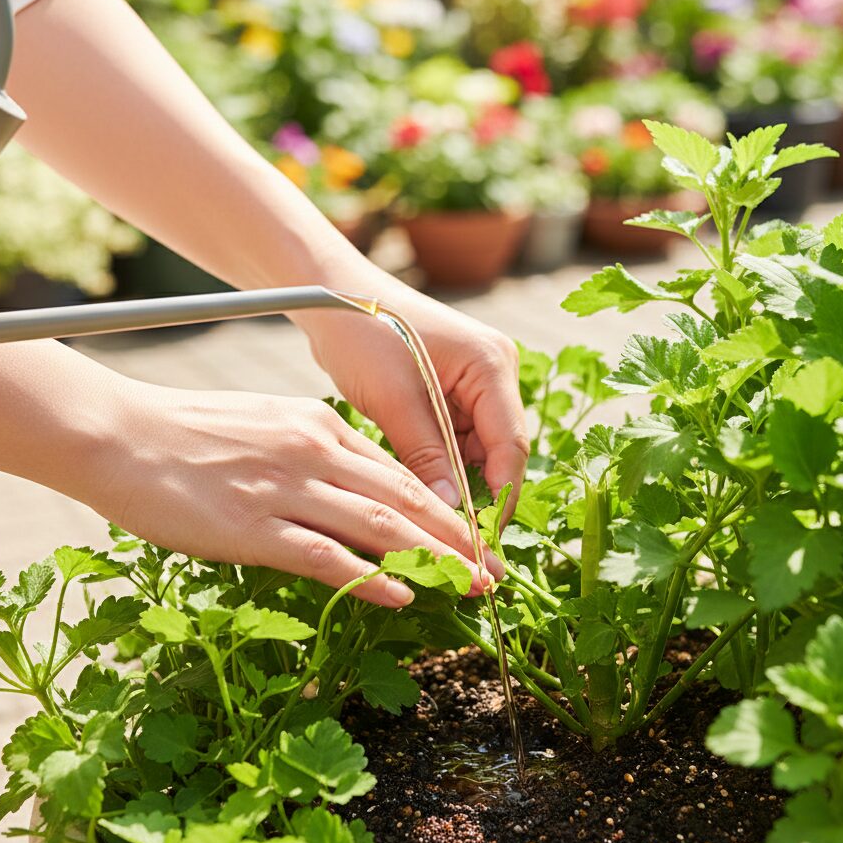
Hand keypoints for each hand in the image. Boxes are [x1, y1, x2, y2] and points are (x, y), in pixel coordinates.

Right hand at [92, 385, 503, 607]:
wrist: (118, 434)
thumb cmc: (187, 433)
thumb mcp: (265, 424)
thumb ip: (310, 451)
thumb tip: (348, 484)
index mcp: (319, 426)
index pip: (398, 472)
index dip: (443, 509)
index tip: (474, 537)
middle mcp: (314, 452)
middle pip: (404, 499)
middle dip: (457, 538)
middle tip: (495, 571)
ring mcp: (286, 488)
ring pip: (378, 526)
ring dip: (432, 560)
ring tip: (470, 587)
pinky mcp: (253, 526)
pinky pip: (325, 555)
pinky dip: (369, 578)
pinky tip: (401, 596)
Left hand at [299, 285, 528, 519]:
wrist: (331, 297)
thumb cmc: (363, 333)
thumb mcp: (394, 399)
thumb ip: (426, 455)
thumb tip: (450, 513)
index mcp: (492, 366)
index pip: (511, 446)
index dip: (499, 497)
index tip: (480, 541)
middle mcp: (493, 375)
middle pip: (498, 453)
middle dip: (478, 497)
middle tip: (457, 545)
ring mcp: (473, 386)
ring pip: (475, 454)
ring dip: (456, 487)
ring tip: (436, 530)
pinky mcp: (450, 395)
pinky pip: (453, 444)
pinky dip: (440, 470)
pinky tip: (423, 500)